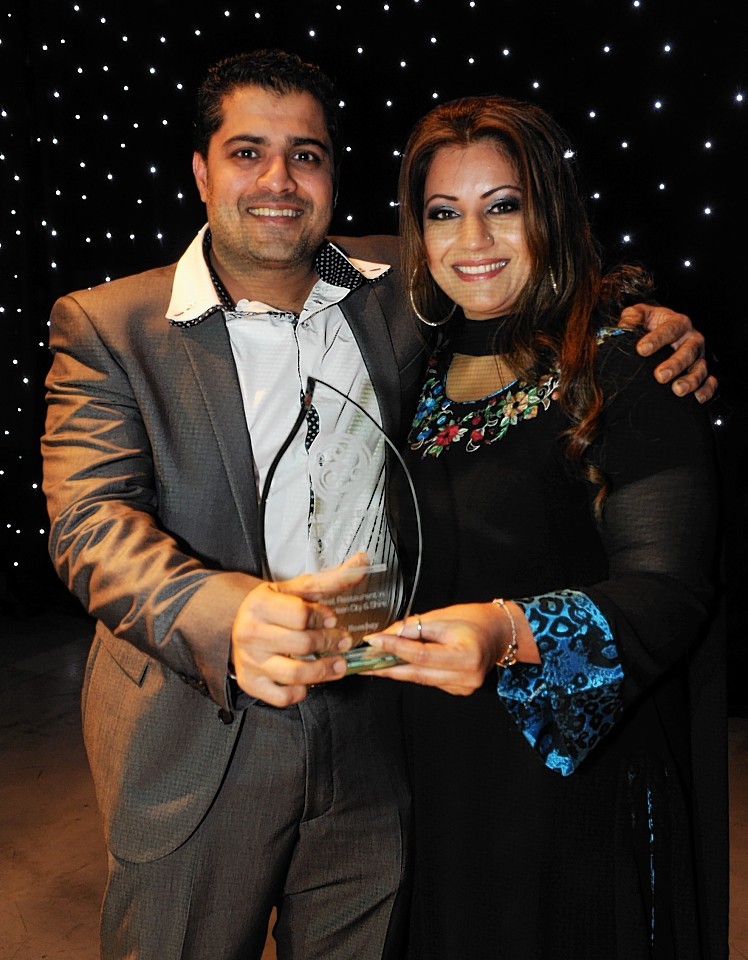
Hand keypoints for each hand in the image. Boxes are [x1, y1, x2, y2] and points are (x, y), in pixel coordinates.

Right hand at [230, 554, 367, 706]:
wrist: (239, 626)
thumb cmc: (271, 608)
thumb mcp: (294, 588)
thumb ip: (329, 579)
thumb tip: (361, 562)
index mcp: (260, 605)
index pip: (300, 614)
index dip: (322, 618)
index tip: (333, 619)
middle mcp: (251, 633)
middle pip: (302, 644)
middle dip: (330, 643)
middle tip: (343, 642)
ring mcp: (250, 661)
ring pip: (295, 674)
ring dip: (324, 671)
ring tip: (338, 664)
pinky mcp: (253, 683)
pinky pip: (283, 696)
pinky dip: (301, 692)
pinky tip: (308, 680)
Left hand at [363, 603, 514, 695]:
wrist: (500, 633)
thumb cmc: (475, 620)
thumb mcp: (443, 617)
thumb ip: (414, 628)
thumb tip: (386, 636)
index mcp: (466, 655)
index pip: (421, 654)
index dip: (395, 648)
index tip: (374, 641)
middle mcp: (466, 676)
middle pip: (417, 672)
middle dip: (387, 666)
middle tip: (362, 661)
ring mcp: (463, 687)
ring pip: (420, 678)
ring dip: (396, 670)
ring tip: (373, 662)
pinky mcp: (458, 690)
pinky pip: (429, 680)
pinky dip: (412, 672)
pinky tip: (398, 665)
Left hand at [619, 303, 716, 402]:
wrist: (666, 331)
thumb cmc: (653, 324)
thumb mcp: (642, 314)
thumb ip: (633, 317)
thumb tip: (624, 326)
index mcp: (679, 322)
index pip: (670, 329)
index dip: (656, 339)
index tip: (642, 349)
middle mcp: (692, 339)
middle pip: (688, 351)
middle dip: (674, 364)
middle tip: (660, 375)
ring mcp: (699, 356)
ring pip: (700, 368)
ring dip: (690, 380)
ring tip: (677, 390)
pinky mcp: (703, 371)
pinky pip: (710, 382)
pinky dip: (706, 390)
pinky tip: (697, 398)